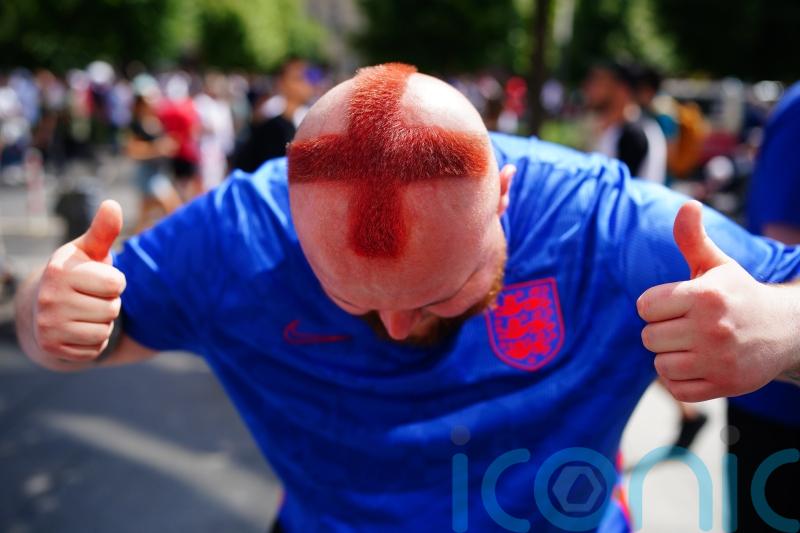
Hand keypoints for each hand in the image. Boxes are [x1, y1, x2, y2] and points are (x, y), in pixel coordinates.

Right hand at [34, 200, 125, 364]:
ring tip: (86, 313)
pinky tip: (79, 329)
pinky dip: (94, 342)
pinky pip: (94, 349)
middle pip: (112, 309)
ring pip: (103, 331)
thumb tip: (113, 205)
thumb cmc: (77, 274)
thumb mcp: (88, 251)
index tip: (99, 279)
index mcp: (59, 271)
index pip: (116, 283)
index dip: (115, 282)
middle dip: (109, 304)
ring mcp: (47, 326)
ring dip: (103, 324)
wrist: (44, 308)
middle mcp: (48, 298)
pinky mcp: (52, 348)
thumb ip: (103, 231)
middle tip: (91, 298)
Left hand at [637, 201, 795, 400]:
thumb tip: (687, 204)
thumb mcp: (716, 264)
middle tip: (685, 326)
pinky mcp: (725, 385)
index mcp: (705, 295)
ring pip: (661, 366)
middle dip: (662, 331)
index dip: (655, 306)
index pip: (645, 307)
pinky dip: (681, 380)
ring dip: (670, 357)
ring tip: (692, 346)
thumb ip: (692, 238)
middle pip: (649, 338)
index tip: (674, 304)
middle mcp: (713, 328)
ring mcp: (720, 359)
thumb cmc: (737, 293)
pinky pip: (677, 389)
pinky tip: (698, 365)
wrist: (785, 330)